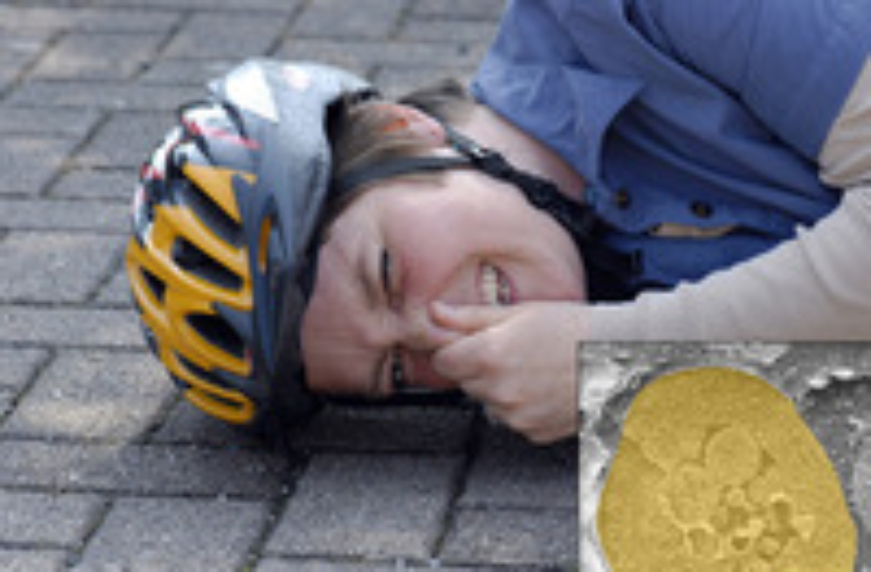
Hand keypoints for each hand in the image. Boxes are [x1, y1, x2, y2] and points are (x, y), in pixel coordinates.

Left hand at [430, 301, 584, 443]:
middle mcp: (499, 390)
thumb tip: (435, 312)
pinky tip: (544, 388)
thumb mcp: (520, 312)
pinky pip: (512, 419)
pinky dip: (522, 406)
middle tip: (512, 350)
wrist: (621, 357)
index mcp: (489, 355)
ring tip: (533, 368)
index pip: (442, 361)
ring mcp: (516, 416)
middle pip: (464, 382)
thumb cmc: (575, 328)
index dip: (455, 349)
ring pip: (487, 402)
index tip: (471, 342)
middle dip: (478, 368)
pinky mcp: (533, 432)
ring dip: (500, 388)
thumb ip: (470, 317)